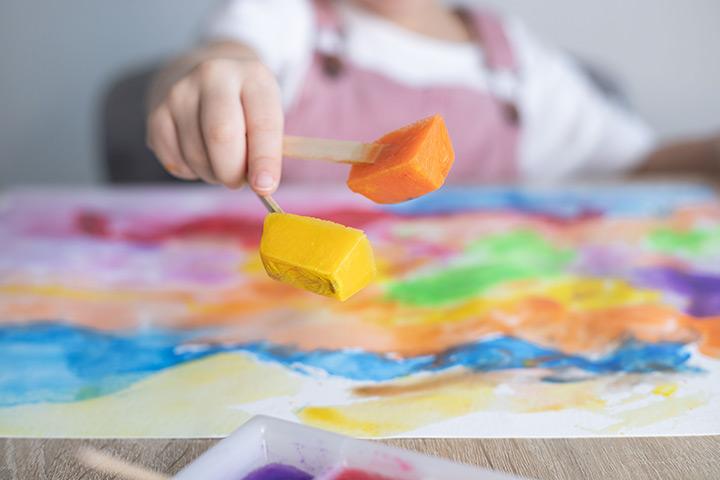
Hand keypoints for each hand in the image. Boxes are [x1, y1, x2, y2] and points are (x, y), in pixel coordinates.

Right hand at [146, 54, 282, 192]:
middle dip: (233, 171)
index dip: (264, 160)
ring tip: (221, 164)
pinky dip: (191, 172)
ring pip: (196, 155)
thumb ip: (269, 147)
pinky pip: (174, 161)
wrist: (207, 79)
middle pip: (221, 136)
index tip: (265, 187)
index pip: (262, 123)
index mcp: (253, 76)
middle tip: (239, 181)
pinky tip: (200, 157)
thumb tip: (262, 185)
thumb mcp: (268, 114)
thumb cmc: (246, 106)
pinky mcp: (156, 113)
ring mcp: (180, 92)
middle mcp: (214, 76)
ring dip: (213, 175)